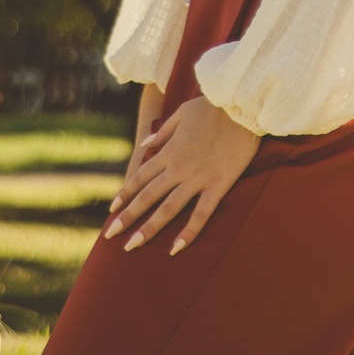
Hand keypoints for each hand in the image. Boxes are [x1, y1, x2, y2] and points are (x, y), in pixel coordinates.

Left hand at [104, 95, 260, 256]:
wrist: (242, 105)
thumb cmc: (213, 106)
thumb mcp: (183, 112)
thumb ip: (163, 132)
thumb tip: (145, 144)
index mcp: (169, 151)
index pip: (140, 177)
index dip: (124, 194)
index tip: (112, 210)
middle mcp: (178, 168)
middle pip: (147, 196)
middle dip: (127, 217)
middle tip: (111, 236)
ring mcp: (197, 178)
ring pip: (168, 208)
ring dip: (148, 228)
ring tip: (132, 246)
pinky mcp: (218, 184)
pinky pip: (201, 213)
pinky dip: (188, 232)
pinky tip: (176, 249)